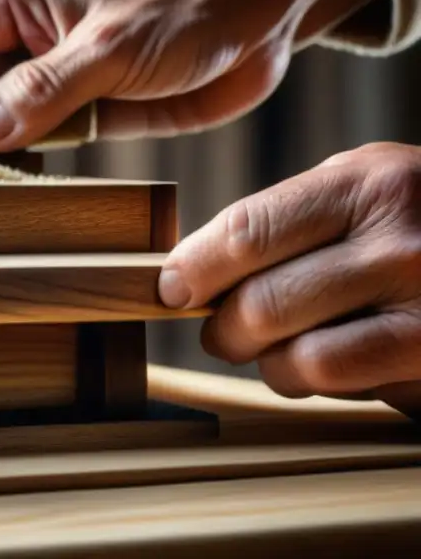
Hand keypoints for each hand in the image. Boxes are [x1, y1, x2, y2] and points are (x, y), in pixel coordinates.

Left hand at [159, 142, 420, 419]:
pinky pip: (343, 385)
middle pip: (261, 304)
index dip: (193, 268)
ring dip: (267, 364)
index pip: (248, 231)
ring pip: (296, 358)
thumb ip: (292, 214)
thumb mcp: (372, 183)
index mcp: (370, 184)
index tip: (170, 288)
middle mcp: (401, 241)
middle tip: (220, 329)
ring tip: (275, 349)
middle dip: (221, 328)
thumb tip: (193, 263)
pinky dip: (313, 383)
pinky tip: (322, 366)